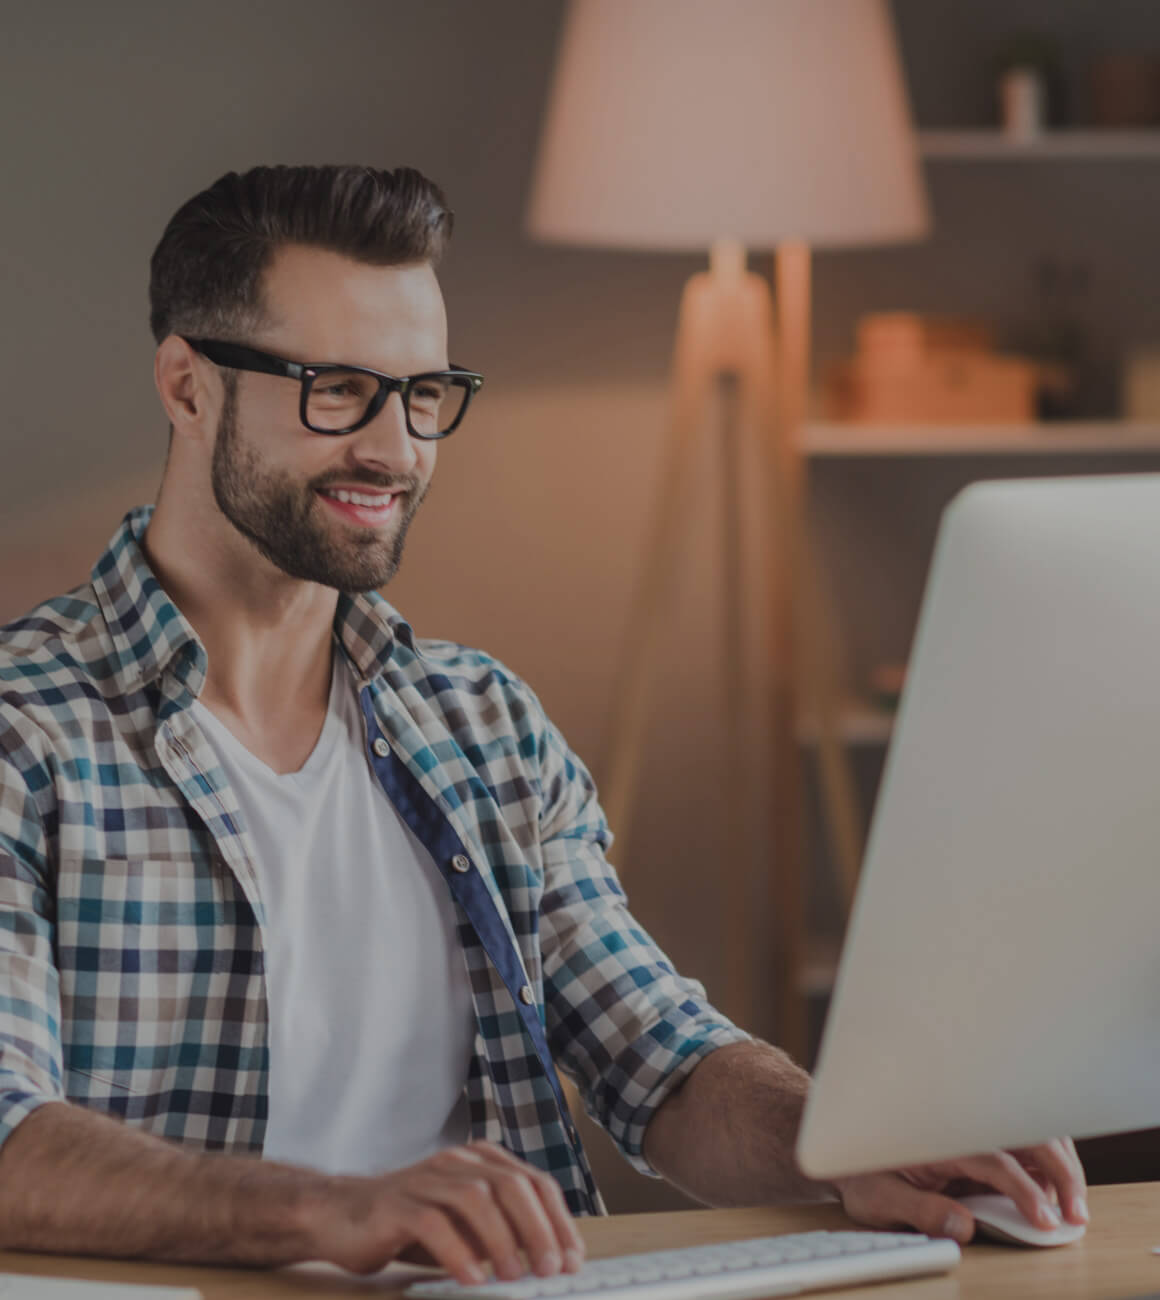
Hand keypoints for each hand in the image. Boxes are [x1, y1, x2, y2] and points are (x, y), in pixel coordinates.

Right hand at [307, 1141, 585, 1282]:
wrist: (342, 1214)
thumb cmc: (411, 1222)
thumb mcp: (464, 1225)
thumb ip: (499, 1231)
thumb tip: (548, 1260)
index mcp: (480, 1160)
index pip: (533, 1181)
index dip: (557, 1219)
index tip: (572, 1258)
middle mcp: (457, 1162)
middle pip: (511, 1185)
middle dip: (537, 1228)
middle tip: (551, 1268)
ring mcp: (426, 1179)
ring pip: (476, 1198)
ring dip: (502, 1239)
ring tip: (514, 1276)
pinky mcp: (397, 1203)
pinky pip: (433, 1222)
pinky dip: (458, 1252)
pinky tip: (472, 1279)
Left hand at [834, 1138, 1087, 1243]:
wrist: (846, 1142)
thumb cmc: (861, 1171)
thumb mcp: (879, 1198)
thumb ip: (921, 1211)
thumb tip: (965, 1226)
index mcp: (936, 1134)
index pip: (994, 1158)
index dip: (1024, 1190)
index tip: (1046, 1219)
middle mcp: (959, 1122)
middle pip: (1025, 1133)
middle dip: (1060, 1172)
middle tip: (1076, 1214)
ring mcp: (972, 1126)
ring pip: (1031, 1130)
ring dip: (1060, 1162)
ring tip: (1074, 1204)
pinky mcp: (980, 1136)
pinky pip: (1023, 1137)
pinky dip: (1049, 1158)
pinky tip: (1057, 1189)